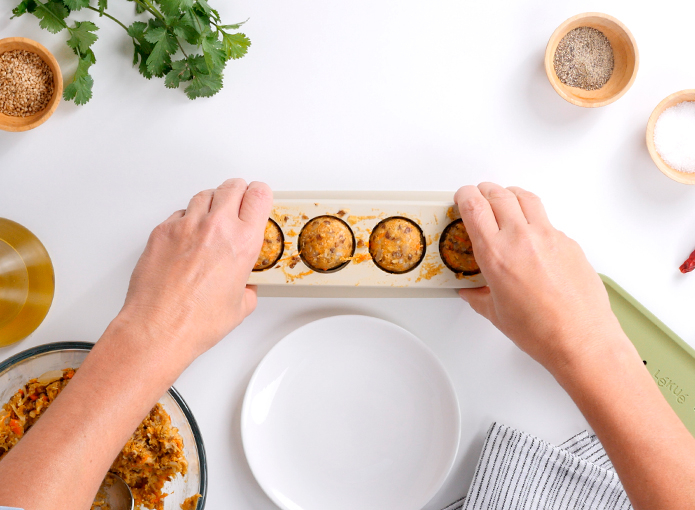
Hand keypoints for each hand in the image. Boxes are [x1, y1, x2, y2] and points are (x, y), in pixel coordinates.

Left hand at [119, 178, 271, 361]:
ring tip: (212, 220)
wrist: (158, 328)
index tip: (259, 198)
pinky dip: (186, 220)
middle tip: (238, 204)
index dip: (260, 194)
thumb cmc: (195, 321)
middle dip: (238, 193)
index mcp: (242, 242)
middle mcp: (215, 227)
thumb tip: (244, 287)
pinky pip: (179, 214)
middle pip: (232, 186)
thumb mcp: (240, 306)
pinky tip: (188, 237)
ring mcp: (186, 226)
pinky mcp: (162, 231)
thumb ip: (247, 287)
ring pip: (204, 195)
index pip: (258, 195)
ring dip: (212, 204)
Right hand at [455, 183, 625, 375]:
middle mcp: (521, 239)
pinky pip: (547, 220)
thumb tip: (472, 292)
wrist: (581, 339)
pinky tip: (531, 234)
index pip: (474, 206)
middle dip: (484, 191)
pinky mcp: (569, 242)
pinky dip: (534, 219)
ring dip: (510, 195)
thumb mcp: (496, 314)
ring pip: (526, 198)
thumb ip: (479, 297)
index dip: (464, 196)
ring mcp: (548, 237)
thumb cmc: (542, 331)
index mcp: (496, 254)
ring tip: (505, 201)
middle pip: (499, 194)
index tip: (462, 197)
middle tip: (479, 196)